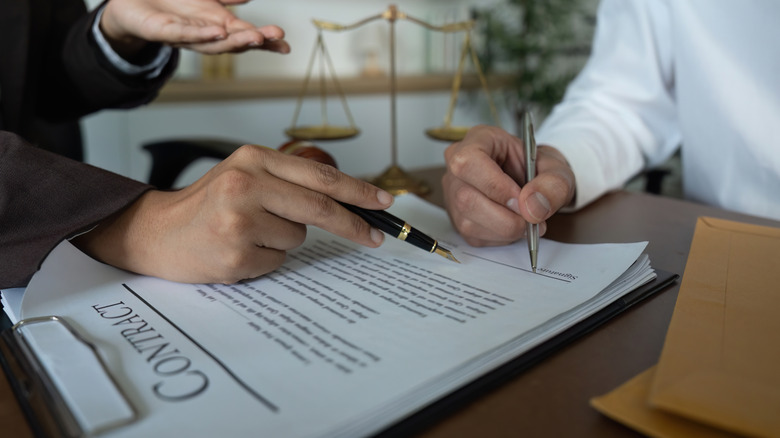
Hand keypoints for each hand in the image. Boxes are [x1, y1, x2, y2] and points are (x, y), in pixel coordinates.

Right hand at [72, 145, 392, 283]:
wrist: (157, 233)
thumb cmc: (209, 204)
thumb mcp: (245, 175)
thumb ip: (288, 181)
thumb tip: (346, 200)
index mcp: (252, 159)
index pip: (320, 175)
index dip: (358, 191)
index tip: (385, 201)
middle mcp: (245, 185)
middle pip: (320, 207)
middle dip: (352, 224)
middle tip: (373, 236)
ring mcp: (239, 221)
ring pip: (298, 237)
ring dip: (284, 241)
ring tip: (250, 234)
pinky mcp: (235, 255)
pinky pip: (278, 262)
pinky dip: (266, 260)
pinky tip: (239, 251)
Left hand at [100, 0, 289, 57]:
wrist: (130, 3)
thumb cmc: (168, 3)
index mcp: (216, 26)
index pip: (246, 36)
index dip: (266, 41)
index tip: (285, 43)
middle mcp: (204, 35)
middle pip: (234, 42)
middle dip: (255, 40)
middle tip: (274, 37)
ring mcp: (185, 36)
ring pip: (213, 44)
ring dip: (233, 42)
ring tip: (253, 38)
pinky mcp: (163, 32)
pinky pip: (184, 35)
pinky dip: (200, 35)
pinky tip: (216, 32)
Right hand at [442, 125, 574, 246]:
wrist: (535, 184)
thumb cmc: (539, 170)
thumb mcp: (557, 170)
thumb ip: (552, 185)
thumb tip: (532, 208)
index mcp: (478, 140)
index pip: (469, 162)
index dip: (495, 186)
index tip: (522, 200)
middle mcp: (457, 166)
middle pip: (466, 198)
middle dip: (505, 216)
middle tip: (532, 217)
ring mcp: (453, 194)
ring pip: (468, 221)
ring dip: (506, 229)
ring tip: (527, 221)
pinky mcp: (458, 219)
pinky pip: (475, 236)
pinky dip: (501, 237)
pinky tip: (513, 224)